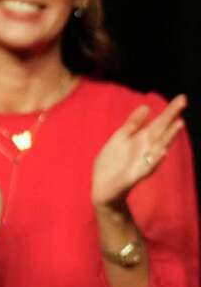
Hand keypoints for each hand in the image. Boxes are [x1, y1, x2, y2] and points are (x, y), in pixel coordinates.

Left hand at [92, 94, 186, 209]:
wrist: (102, 189)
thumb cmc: (111, 164)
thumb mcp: (119, 139)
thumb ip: (132, 124)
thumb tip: (146, 107)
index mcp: (140, 139)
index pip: (158, 122)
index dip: (169, 111)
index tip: (182, 97)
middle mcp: (145, 148)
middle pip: (160, 130)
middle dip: (171, 116)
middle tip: (184, 100)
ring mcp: (143, 161)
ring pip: (159, 147)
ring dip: (169, 136)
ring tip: (179, 123)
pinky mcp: (136, 175)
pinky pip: (148, 167)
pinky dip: (156, 159)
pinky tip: (163, 151)